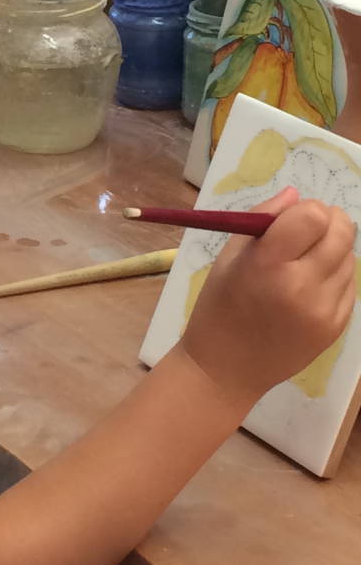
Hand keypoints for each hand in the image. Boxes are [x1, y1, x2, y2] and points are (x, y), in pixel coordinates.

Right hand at [182, 187, 356, 407]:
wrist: (226, 370)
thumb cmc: (218, 307)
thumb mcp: (228, 257)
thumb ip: (262, 220)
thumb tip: (295, 194)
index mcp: (267, 265)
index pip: (312, 215)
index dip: (305, 210)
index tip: (292, 220)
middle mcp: (302, 286)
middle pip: (342, 232)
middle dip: (329, 221)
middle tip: (309, 230)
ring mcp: (324, 310)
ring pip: (350, 257)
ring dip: (333, 250)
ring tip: (305, 263)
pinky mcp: (337, 327)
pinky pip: (351, 285)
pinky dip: (336, 277)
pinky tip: (310, 286)